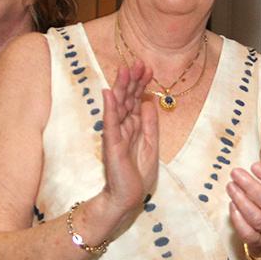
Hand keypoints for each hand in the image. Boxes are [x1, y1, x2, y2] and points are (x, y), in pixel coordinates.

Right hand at [100, 60, 158, 222]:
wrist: (127, 198)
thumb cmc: (137, 175)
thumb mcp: (151, 146)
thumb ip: (150, 124)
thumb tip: (150, 102)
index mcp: (134, 127)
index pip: (137, 100)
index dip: (142, 84)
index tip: (147, 68)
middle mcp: (123, 128)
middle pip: (127, 99)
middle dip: (133, 80)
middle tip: (138, 62)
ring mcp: (116, 135)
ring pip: (119, 106)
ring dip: (121, 87)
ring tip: (124, 69)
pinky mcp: (111, 144)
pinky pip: (110, 123)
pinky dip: (110, 107)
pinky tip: (109, 93)